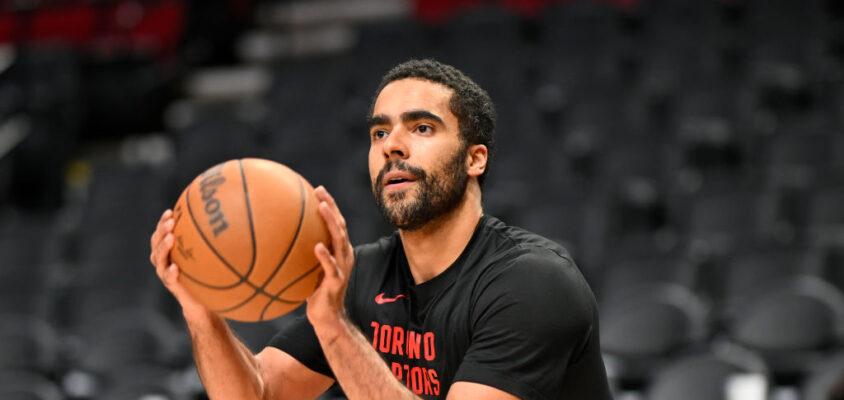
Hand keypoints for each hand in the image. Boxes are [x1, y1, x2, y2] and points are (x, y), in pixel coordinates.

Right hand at [149, 209, 206, 316]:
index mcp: (171, 250)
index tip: (170, 211)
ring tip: (170, 238)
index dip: (163, 222)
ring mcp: (166, 274)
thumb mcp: (208, 256)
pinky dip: (170, 273)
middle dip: (162, 230)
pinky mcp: (173, 286)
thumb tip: (229, 219)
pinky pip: (169, 279)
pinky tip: (175, 268)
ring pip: (158, 259)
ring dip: (163, 248)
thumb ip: (212, 241)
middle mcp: (165, 260)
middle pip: (156, 243)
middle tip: (171, 221)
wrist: (203, 302)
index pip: (162, 233)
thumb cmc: (206, 274)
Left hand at [307, 186, 354, 337]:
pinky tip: (317, 246)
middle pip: (340, 225)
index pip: (336, 222)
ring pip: (339, 239)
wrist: (328, 318)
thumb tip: (273, 242)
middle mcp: (344, 255)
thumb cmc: (313, 293)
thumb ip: (298, 256)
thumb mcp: (306, 271)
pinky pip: (331, 266)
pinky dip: (325, 256)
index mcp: (339, 250)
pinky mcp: (337, 281)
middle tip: (320, 192)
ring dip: (331, 222)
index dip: (329, 205)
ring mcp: (342, 267)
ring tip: (322, 208)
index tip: (318, 189)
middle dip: (331, 206)